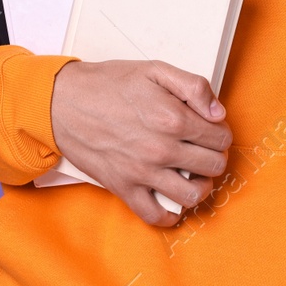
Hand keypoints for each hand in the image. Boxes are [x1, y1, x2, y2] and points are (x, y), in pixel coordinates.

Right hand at [48, 59, 231, 226]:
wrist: (65, 102)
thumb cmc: (109, 84)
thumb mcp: (155, 70)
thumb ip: (194, 86)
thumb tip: (218, 112)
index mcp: (173, 117)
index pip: (220, 137)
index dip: (220, 132)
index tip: (211, 129)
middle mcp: (162, 149)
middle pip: (214, 166)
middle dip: (215, 157)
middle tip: (204, 149)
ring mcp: (143, 172)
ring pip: (193, 195)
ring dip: (201, 186)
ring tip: (194, 173)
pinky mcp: (124, 188)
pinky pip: (156, 216)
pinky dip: (170, 214)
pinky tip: (172, 199)